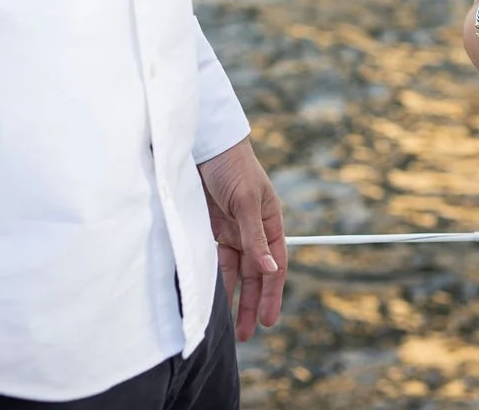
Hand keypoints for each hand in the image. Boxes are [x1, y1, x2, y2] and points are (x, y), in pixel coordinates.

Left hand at [198, 137, 286, 341]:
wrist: (203, 145)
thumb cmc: (232, 166)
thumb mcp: (247, 200)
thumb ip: (256, 237)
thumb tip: (271, 269)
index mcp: (269, 220)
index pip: (275, 263)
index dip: (272, 292)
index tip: (269, 320)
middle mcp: (251, 229)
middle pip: (255, 273)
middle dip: (252, 303)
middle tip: (248, 334)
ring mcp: (229, 230)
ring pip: (233, 272)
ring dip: (231, 297)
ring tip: (227, 328)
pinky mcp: (208, 230)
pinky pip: (213, 261)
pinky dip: (213, 280)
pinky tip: (210, 299)